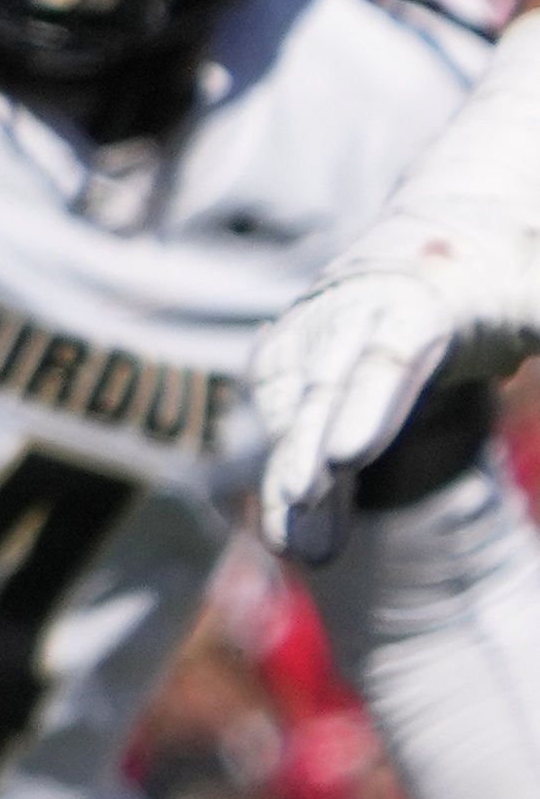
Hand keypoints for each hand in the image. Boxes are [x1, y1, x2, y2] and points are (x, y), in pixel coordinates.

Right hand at [248, 208, 539, 555]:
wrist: (439, 246)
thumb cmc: (500, 282)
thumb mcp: (536, 300)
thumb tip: (538, 354)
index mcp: (416, 300)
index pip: (387, 357)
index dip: (366, 406)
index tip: (348, 458)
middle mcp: (348, 320)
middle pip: (324, 391)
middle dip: (308, 448)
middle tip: (302, 498)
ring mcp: (310, 344)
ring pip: (296, 422)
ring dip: (294, 485)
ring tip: (308, 552)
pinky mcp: (288, 372)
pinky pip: (284, 437)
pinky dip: (285, 486)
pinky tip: (294, 537)